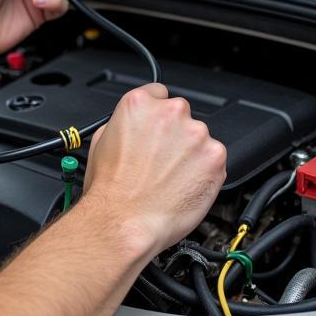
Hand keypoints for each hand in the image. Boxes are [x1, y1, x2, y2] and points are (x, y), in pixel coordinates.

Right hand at [81, 84, 226, 259]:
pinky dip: (203, 172)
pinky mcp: (215, 157)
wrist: (125, 221)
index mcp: (138, 103)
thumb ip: (124, 124)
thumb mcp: (100, 143)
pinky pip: (213, 159)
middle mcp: (170, 112)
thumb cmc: (110, 189)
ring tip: (170, 177)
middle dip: (174, 134)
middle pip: (180, 114)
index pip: (158, 93)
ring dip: (189, 153)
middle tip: (160, 160)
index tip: (156, 129)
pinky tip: (183, 185)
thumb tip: (133, 126)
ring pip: (198, 138)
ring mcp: (196, 133)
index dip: (156, 115)